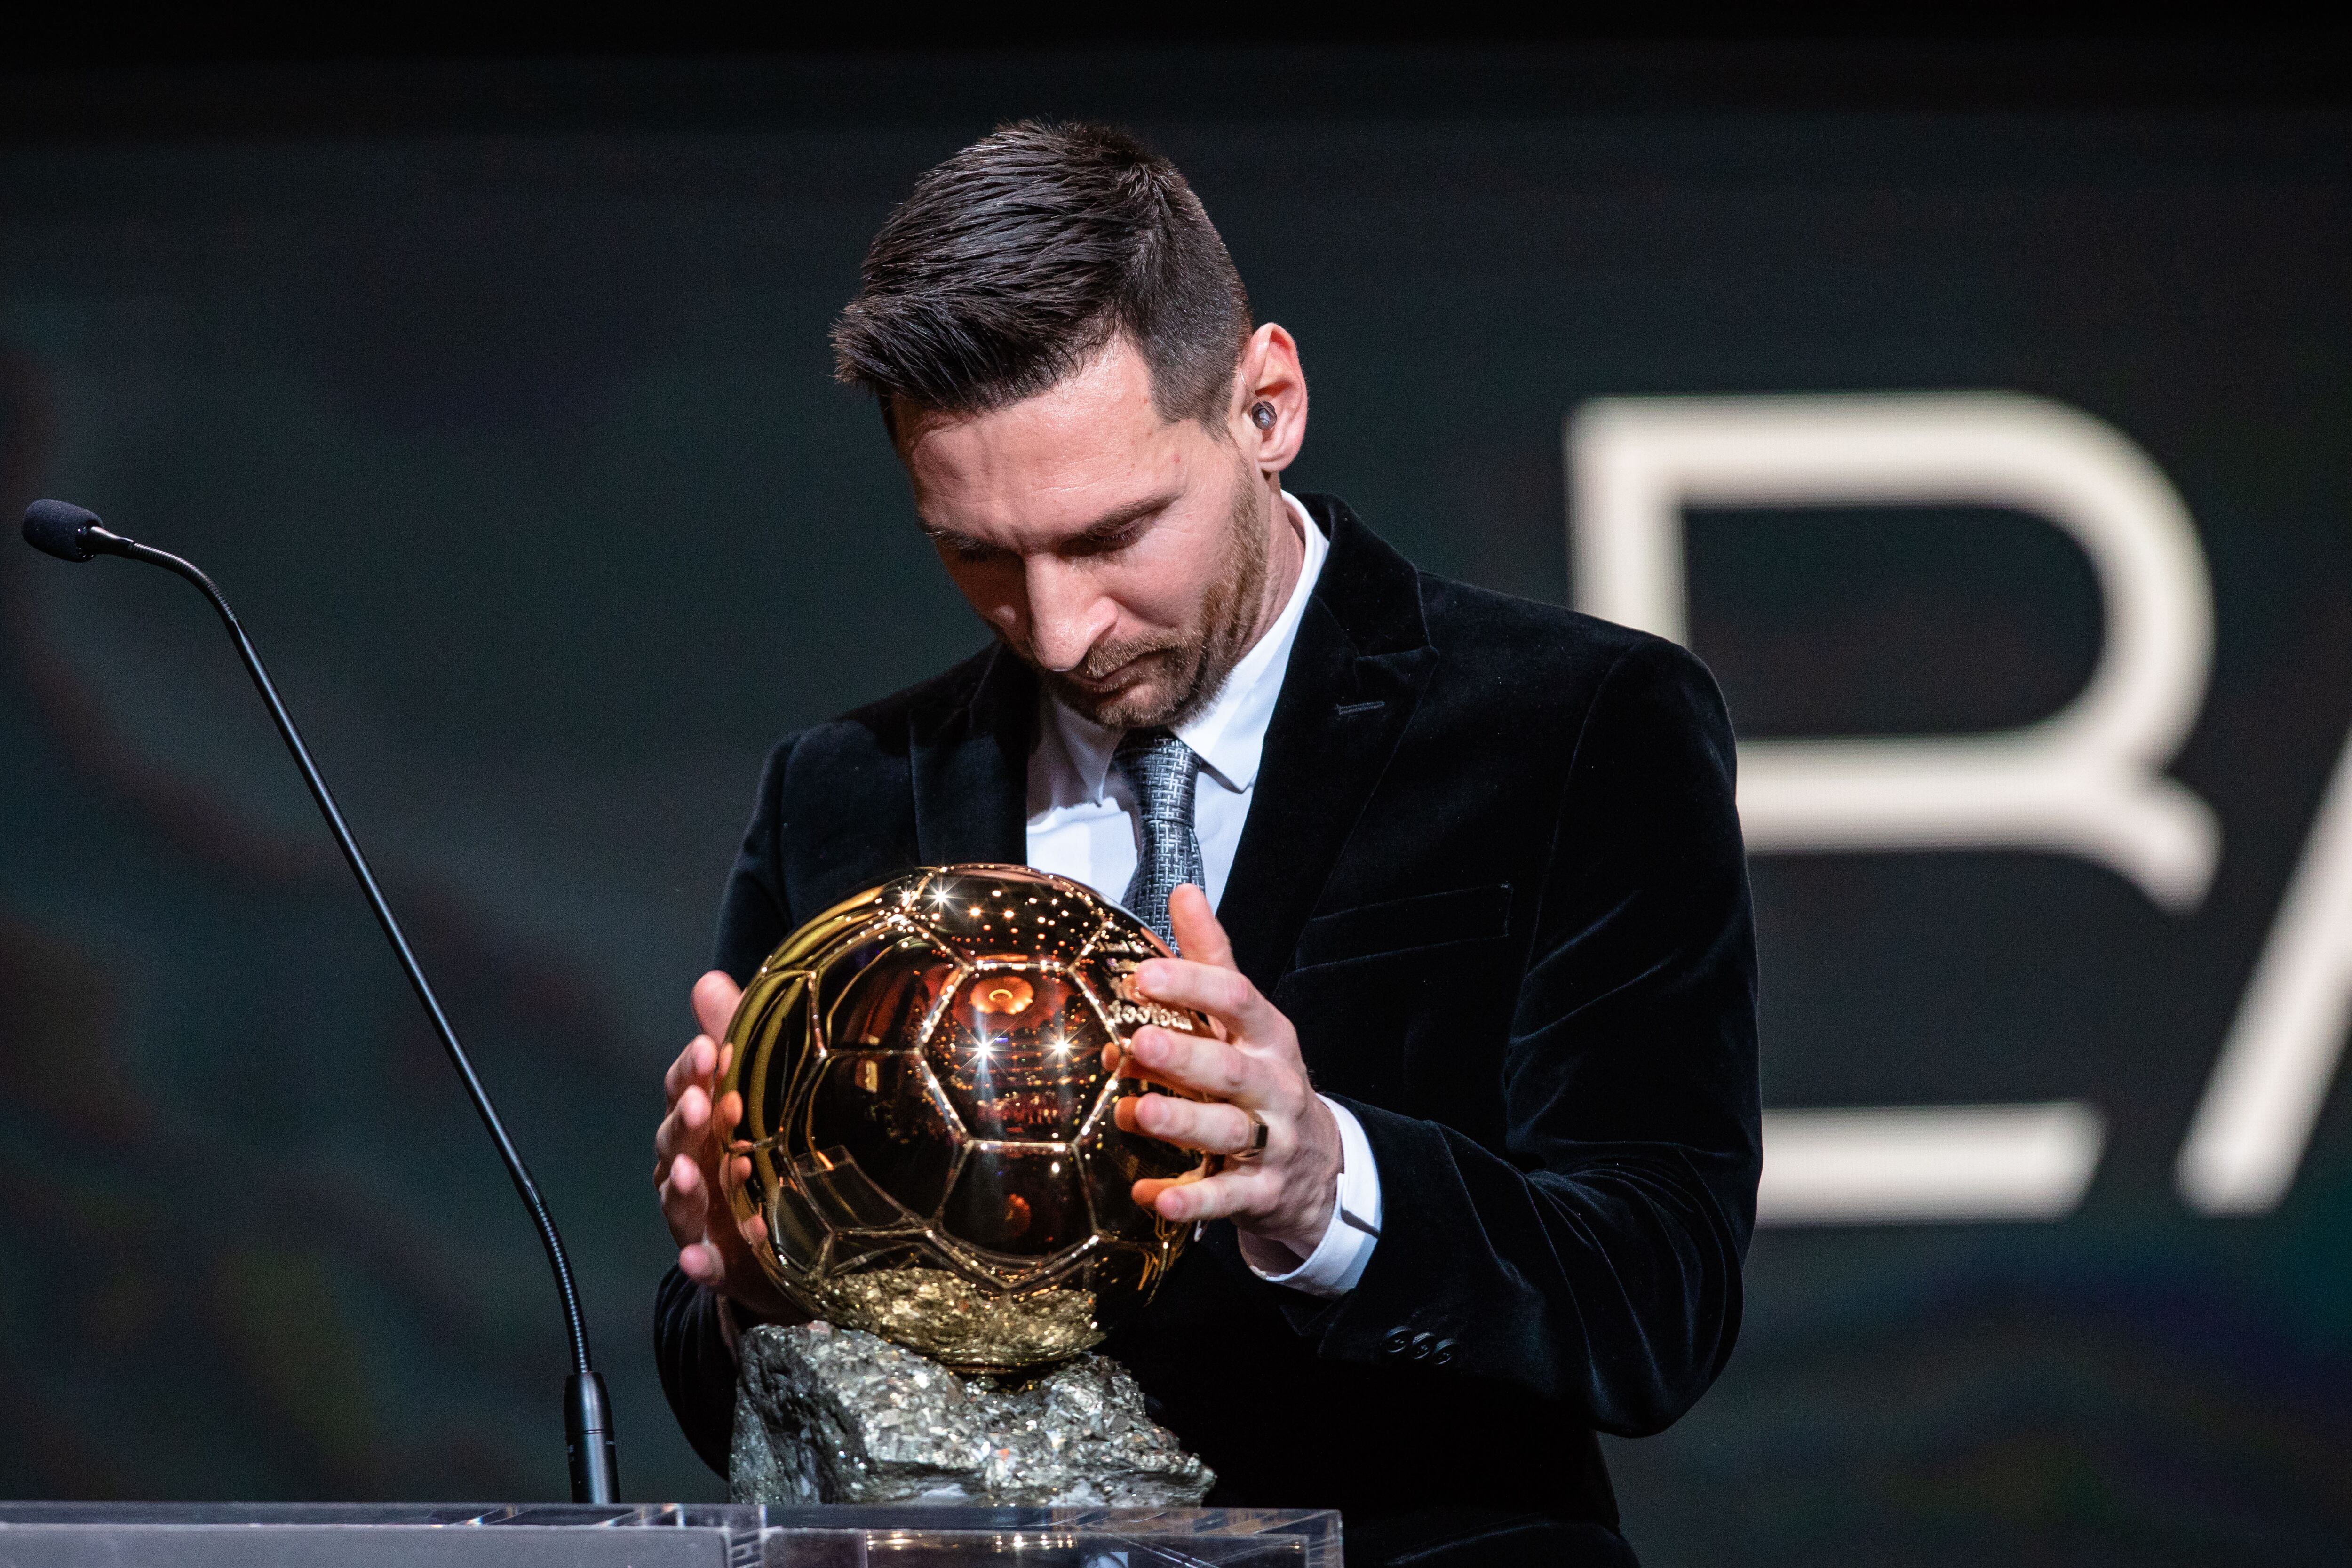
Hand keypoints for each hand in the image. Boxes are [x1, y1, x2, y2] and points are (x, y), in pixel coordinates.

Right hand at [654, 970, 802, 1319]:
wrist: (794, 1237)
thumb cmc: (765, 1148)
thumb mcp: (758, 1090)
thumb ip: (735, 1038)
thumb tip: (708, 981)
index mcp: (700, 1120)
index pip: (685, 1088)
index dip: (693, 1069)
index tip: (712, 1050)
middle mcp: (690, 1164)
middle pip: (676, 1139)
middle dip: (685, 1121)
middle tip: (703, 1104)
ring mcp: (700, 1215)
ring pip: (679, 1198)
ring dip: (682, 1185)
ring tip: (694, 1173)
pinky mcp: (718, 1261)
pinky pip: (702, 1264)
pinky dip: (698, 1262)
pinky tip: (697, 1259)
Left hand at [1109, 884, 1342, 1261]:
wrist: (1316, 1167)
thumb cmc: (1263, 1078)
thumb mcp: (1247, 1018)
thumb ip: (1213, 960)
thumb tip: (1185, 893)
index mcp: (1266, 1035)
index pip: (1237, 999)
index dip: (1192, 984)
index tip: (1142, 974)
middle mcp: (1272, 1085)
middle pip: (1230, 1067)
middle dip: (1185, 1056)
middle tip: (1138, 1043)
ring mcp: (1271, 1140)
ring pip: (1228, 1130)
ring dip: (1181, 1122)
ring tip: (1135, 1114)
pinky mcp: (1260, 1191)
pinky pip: (1226, 1197)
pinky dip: (1191, 1200)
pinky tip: (1153, 1197)